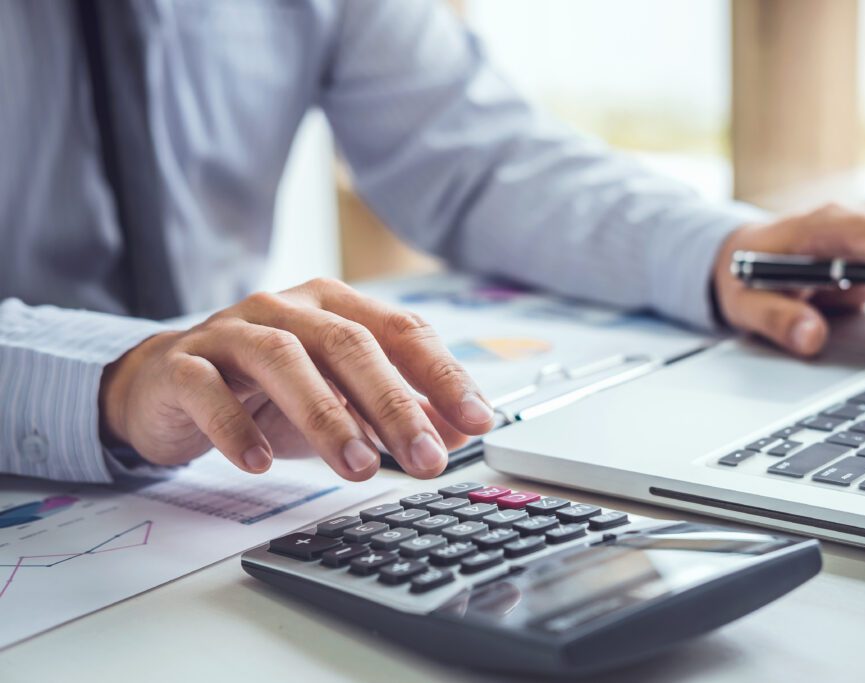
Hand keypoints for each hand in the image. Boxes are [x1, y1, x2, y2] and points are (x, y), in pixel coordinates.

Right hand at [99, 278, 493, 479]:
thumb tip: (459, 432)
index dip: (444, 375)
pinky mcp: (182, 364)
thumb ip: (398, 410)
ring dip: (326, 415)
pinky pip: (209, 389)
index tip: (480, 422)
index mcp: (334, 306)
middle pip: (349, 344)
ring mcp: (231, 331)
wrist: (165, 385)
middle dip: (394, 404)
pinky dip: (237, 426)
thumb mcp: (339, 400)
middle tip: (426, 459)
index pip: (401, 331)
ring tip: (357, 467)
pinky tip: (260, 463)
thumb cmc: (264, 390)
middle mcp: (286, 308)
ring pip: (284, 359)